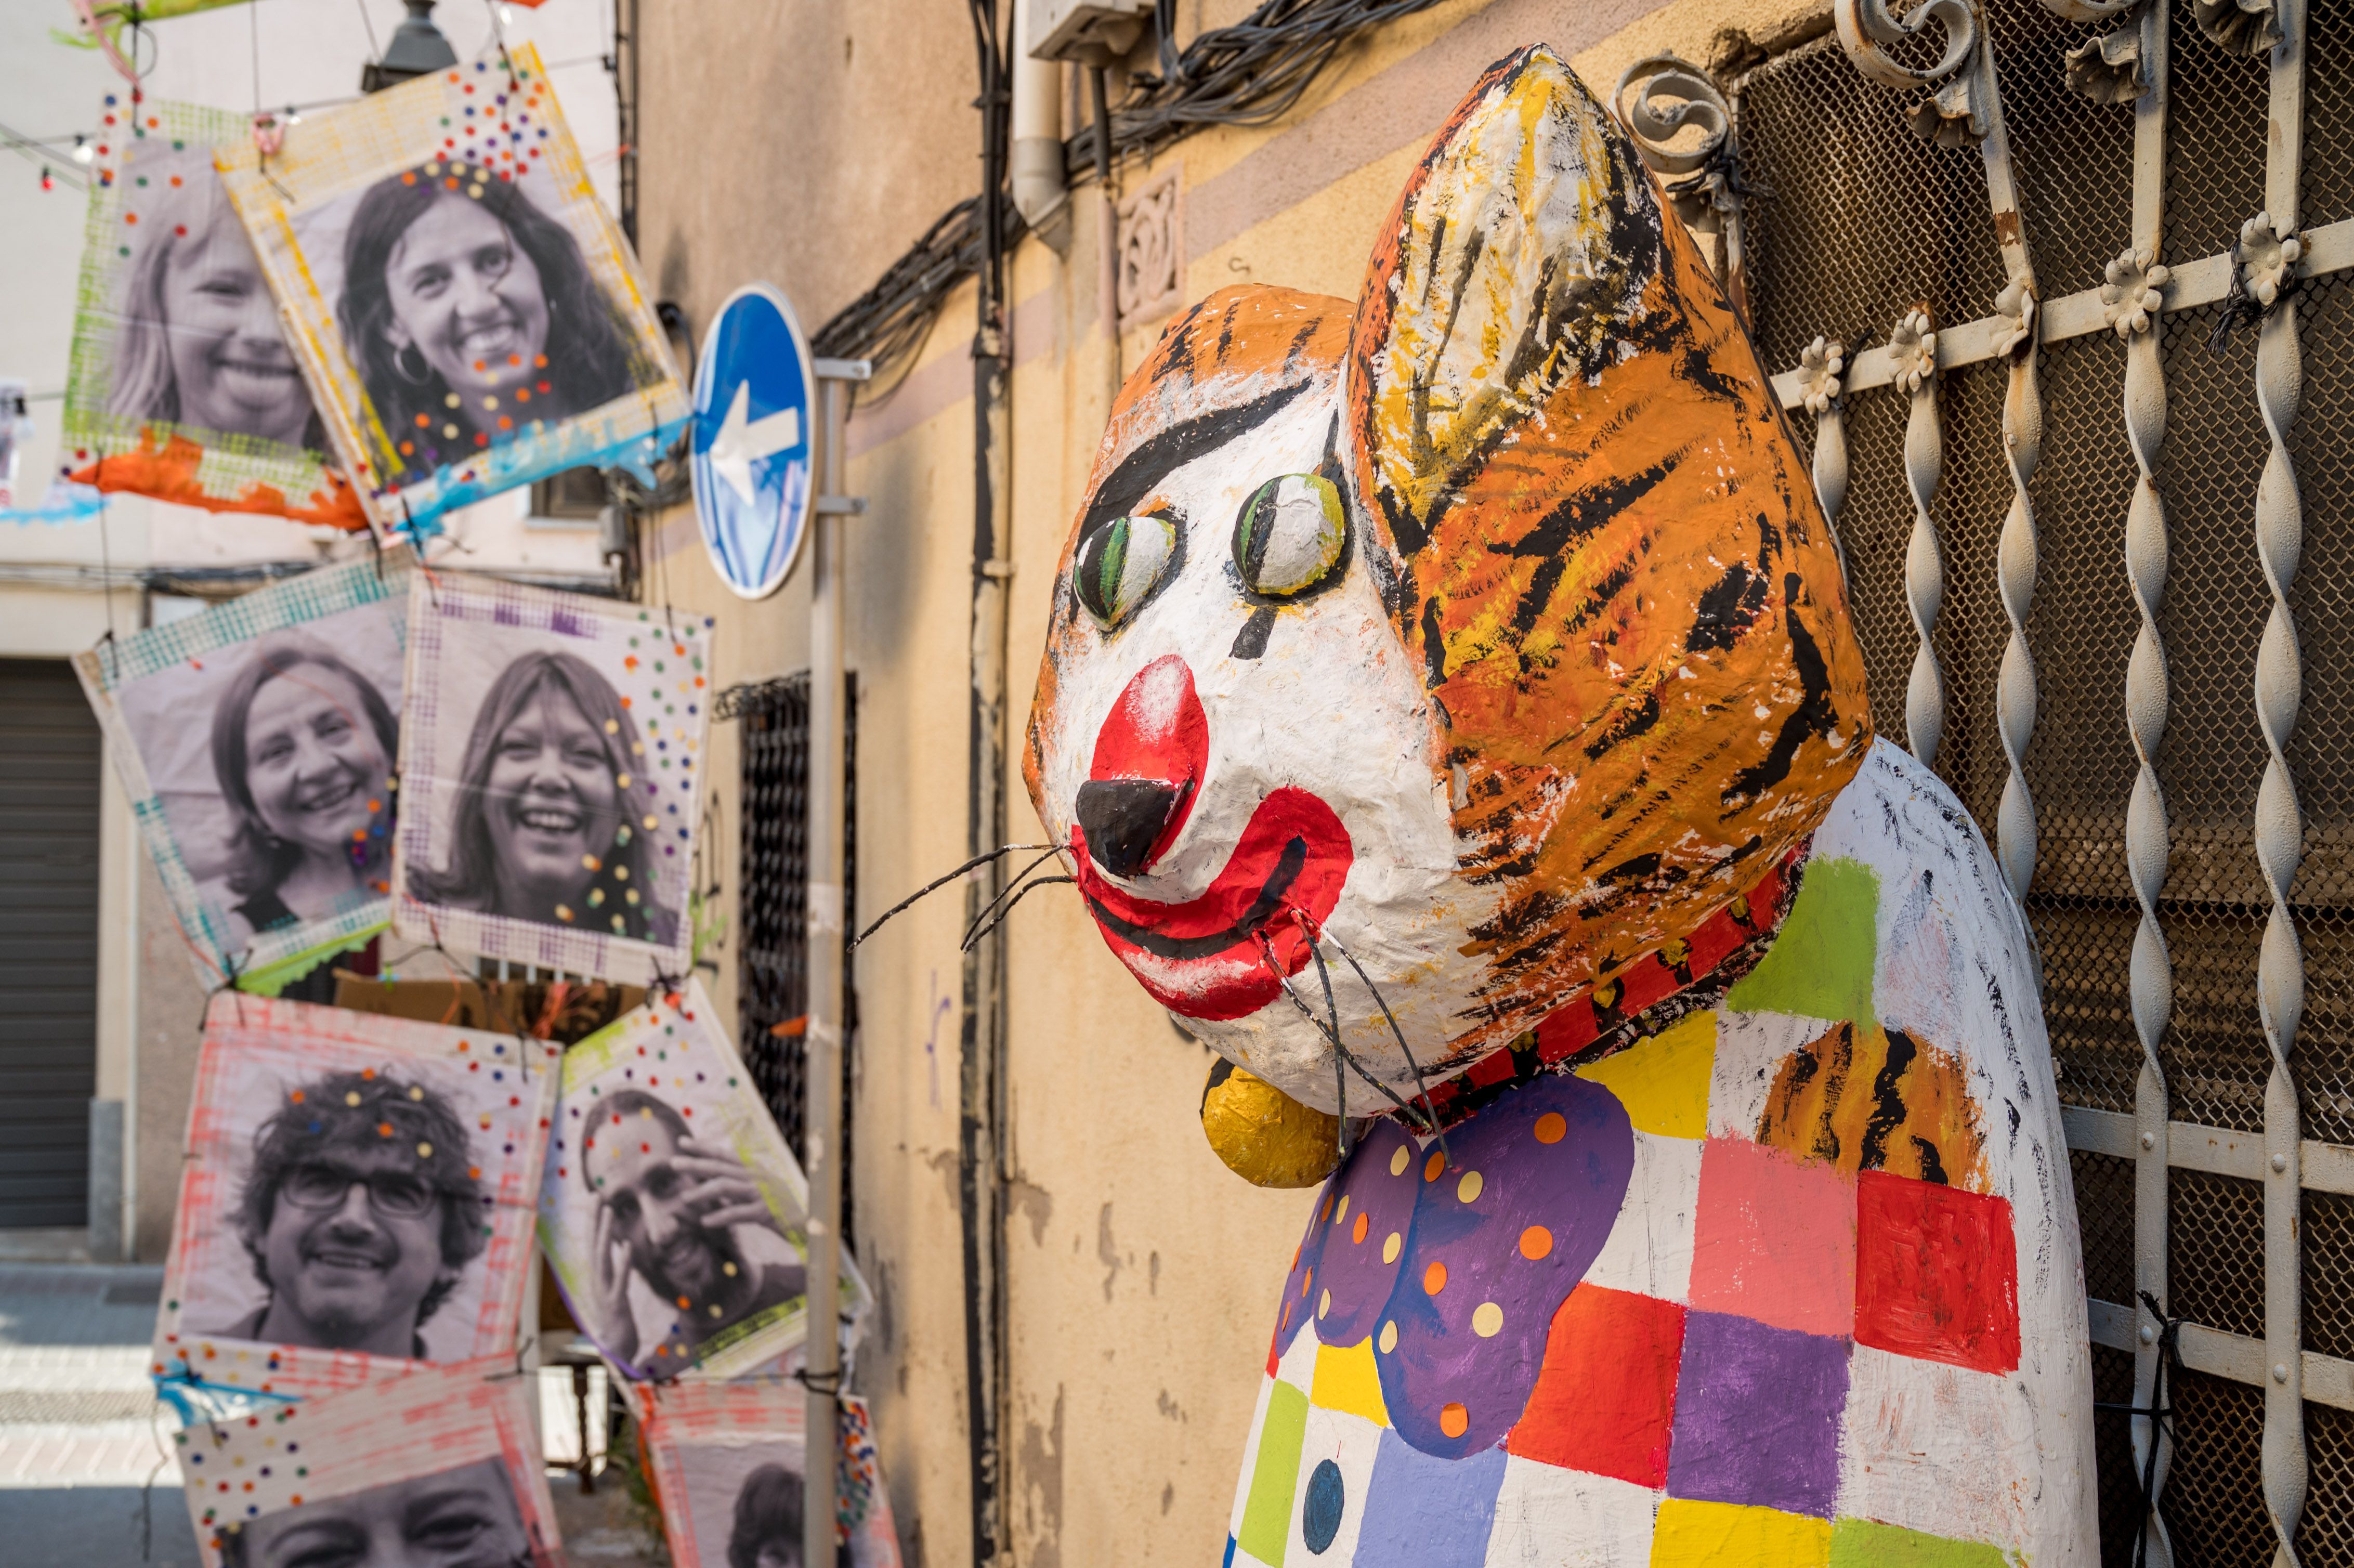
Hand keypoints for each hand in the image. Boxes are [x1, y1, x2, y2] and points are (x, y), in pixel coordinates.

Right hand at [590, 1198, 638, 1364]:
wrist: (616, 1349)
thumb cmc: (616, 1317)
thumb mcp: (614, 1288)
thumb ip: (615, 1268)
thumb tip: (620, 1245)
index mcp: (597, 1277)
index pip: (593, 1243)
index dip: (594, 1221)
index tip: (596, 1198)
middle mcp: (597, 1281)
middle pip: (594, 1246)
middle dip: (595, 1221)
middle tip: (597, 1196)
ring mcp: (605, 1293)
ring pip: (603, 1259)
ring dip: (606, 1234)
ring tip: (609, 1212)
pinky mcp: (617, 1305)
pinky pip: (620, 1280)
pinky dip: (624, 1262)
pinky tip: (629, 1245)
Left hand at [671, 1138, 781, 1232]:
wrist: (812, 1220)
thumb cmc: (784, 1207)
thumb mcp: (762, 1191)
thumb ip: (740, 1185)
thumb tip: (714, 1183)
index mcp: (755, 1169)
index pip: (725, 1154)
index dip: (703, 1147)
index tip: (682, 1142)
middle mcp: (757, 1176)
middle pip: (721, 1167)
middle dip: (696, 1164)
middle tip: (673, 1163)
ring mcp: (762, 1193)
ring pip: (726, 1187)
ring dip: (703, 1192)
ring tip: (684, 1199)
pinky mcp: (766, 1212)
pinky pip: (739, 1212)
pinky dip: (721, 1216)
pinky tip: (705, 1221)